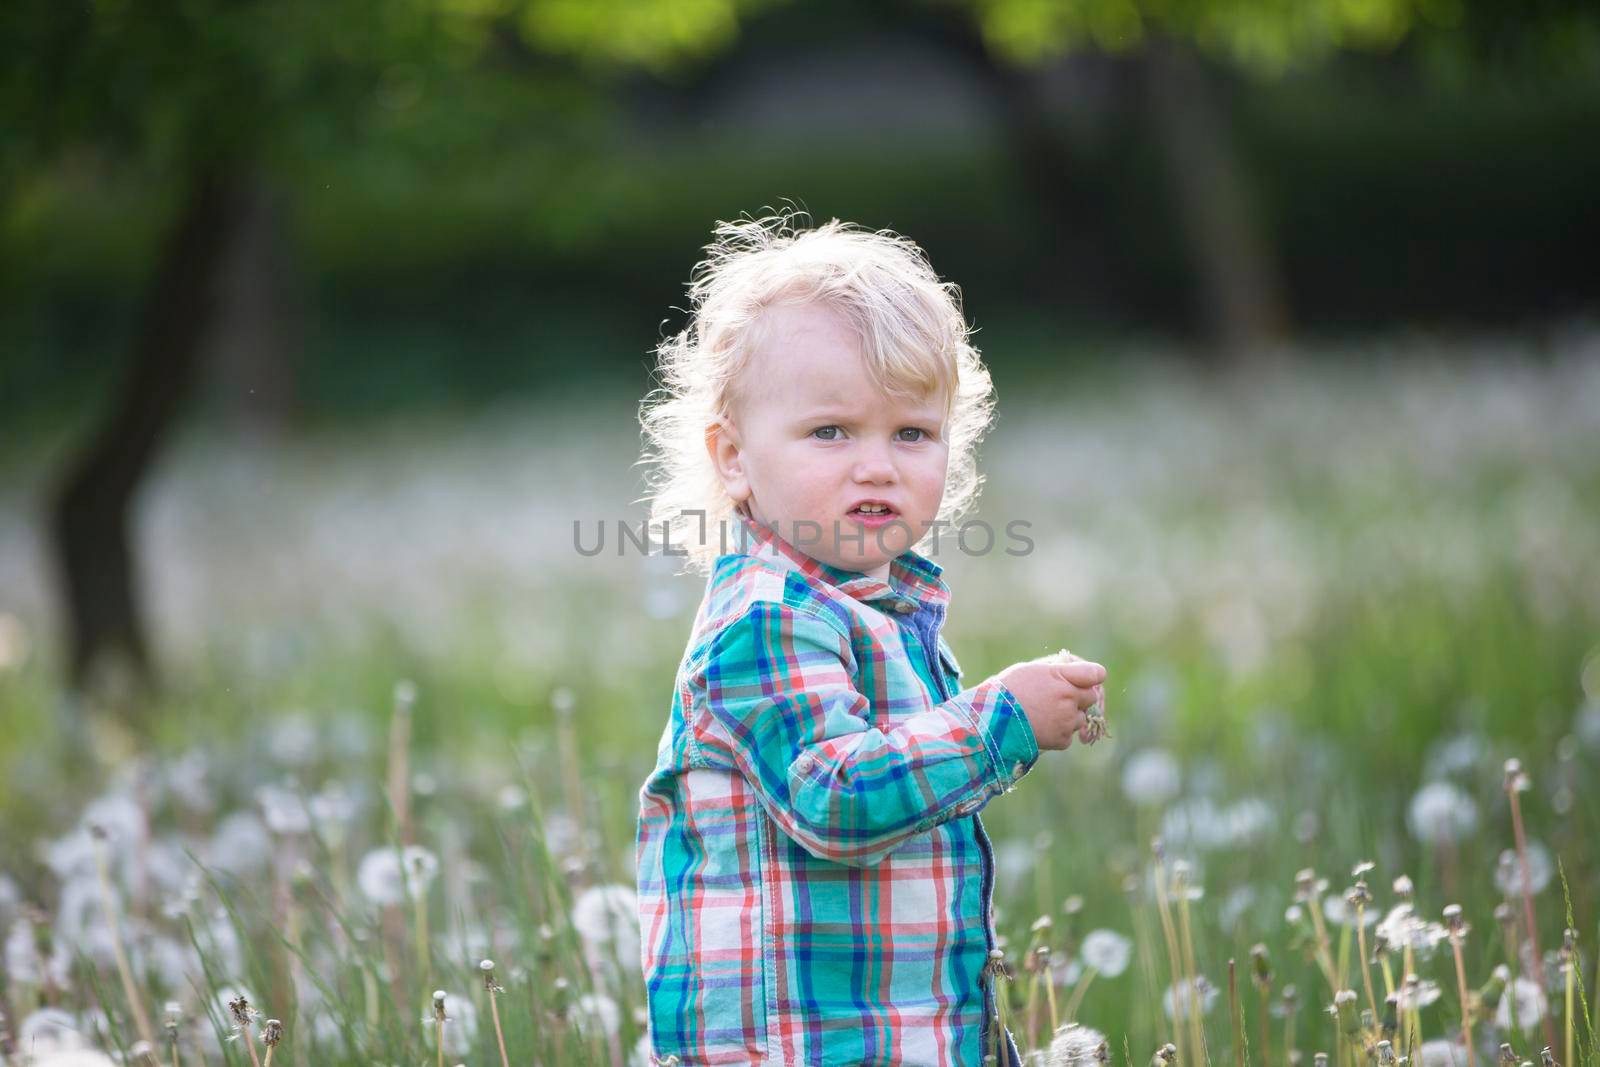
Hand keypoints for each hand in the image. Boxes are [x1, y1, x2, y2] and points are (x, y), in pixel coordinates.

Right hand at [988, 653, 1107, 750]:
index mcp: (1062, 677)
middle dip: (1078, 698)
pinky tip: (1040, 728)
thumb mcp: (1031, 670)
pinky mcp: (1061, 739)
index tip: (1085, 680)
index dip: (1091, 676)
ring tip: (1044, 716)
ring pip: (1080, 719)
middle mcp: (1068, 698)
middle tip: (1057, 700)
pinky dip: (1058, 734)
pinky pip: (1068, 736)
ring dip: (1068, 718)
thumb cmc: (1007, 690)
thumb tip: (1068, 668)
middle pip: (1090, 697)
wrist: (992, 720)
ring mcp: (1066, 720)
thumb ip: (1056, 670)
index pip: (1095, 673)